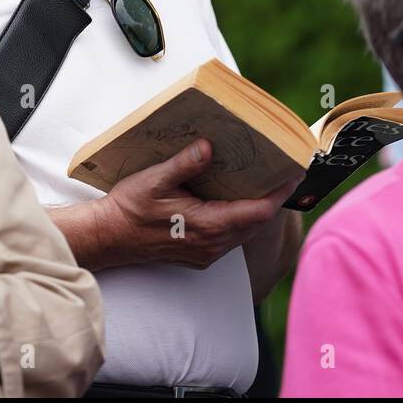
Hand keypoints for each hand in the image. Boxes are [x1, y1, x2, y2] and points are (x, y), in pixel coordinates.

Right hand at [94, 138, 304, 269]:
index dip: (280, 192)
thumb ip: (184, 164)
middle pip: (257, 222)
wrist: (107, 238)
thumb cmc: (129, 209)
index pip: (259, 212)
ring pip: (246, 231)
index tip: (295, 172)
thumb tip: (208, 147)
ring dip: (256, 208)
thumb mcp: (155, 180)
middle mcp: (213, 244)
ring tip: (265, 180)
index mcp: (208, 225)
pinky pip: (231, 236)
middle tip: (284, 170)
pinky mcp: (200, 255)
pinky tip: (235, 197)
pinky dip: (240, 217)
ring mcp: (207, 252)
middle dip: (273, 197)